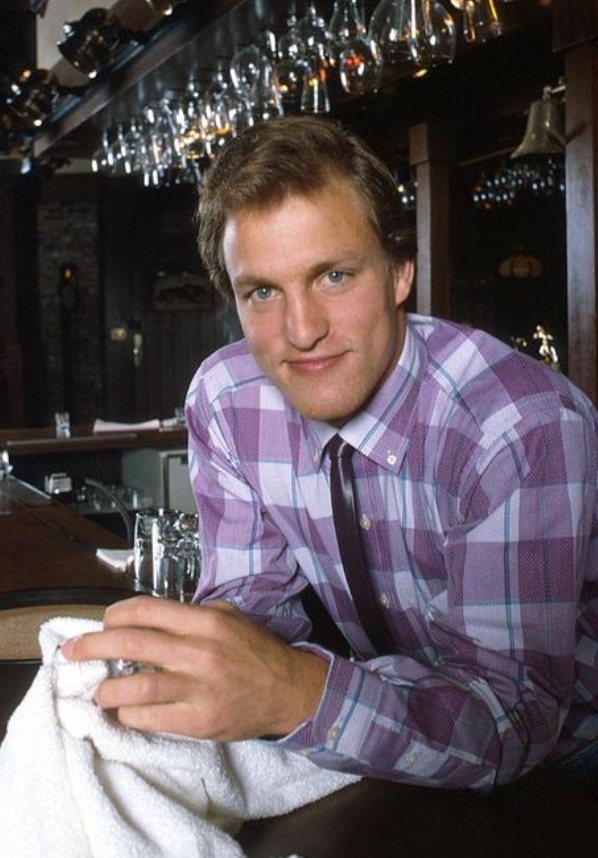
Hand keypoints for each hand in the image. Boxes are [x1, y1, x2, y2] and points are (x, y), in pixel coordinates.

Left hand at [60, 596, 328, 740]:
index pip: (148, 610)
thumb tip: (148, 618)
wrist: (289, 690)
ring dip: (108, 689)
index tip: (103, 622)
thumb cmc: (256, 651)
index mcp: (206, 621)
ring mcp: (200, 689)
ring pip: (138, 687)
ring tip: (97, 691)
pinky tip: (123, 712)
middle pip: (133, 644)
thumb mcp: (230, 616)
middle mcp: (200, 651)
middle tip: (72, 651)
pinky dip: (130, 715)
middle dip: (94, 646)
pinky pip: (152, 719)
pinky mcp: (199, 722)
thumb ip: (192, 614)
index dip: (116, 615)